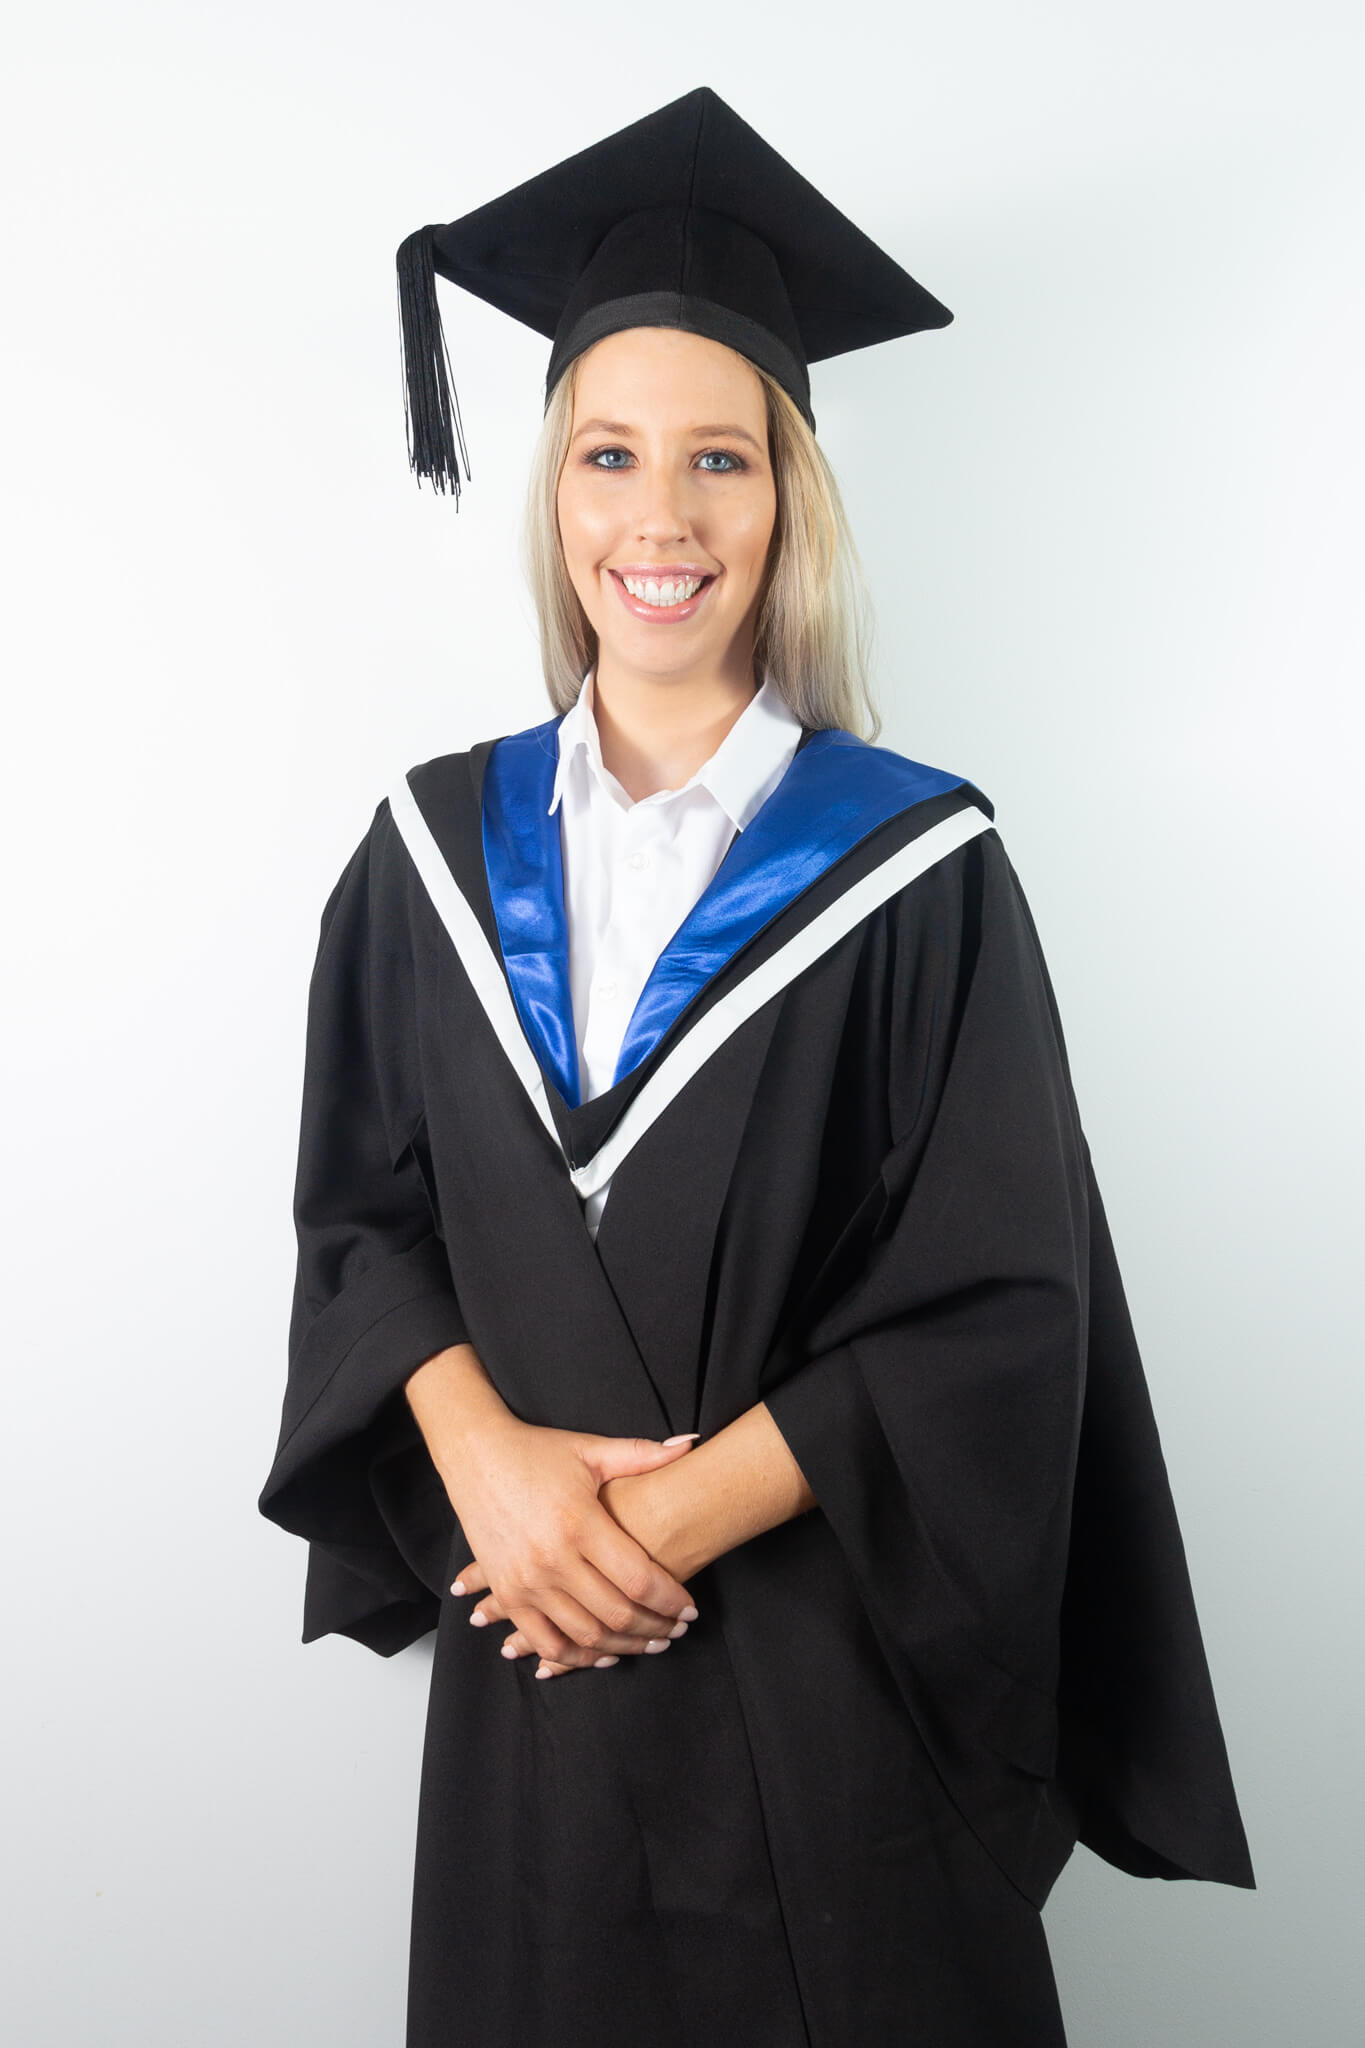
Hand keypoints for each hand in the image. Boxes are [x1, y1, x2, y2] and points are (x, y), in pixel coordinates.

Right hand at [439, 1415, 701, 1674]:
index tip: (690, 1609)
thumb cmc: (536, 1451)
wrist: (475, 1455)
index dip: (671, 1600)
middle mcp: (552, 1559)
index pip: (637, 1578)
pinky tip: (602, 1654)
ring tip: (649, 1644)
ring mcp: (526, 1581)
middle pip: (616, 1613)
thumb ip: (642, 1455)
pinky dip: (576, 1656)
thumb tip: (690, 1445)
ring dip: (623, 1647)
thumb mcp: (589, 1451)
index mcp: (579, 1523)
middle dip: (654, 1628)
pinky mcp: (507, 1592)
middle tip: (676, 1630)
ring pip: (585, 1634)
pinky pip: (545, 1640)